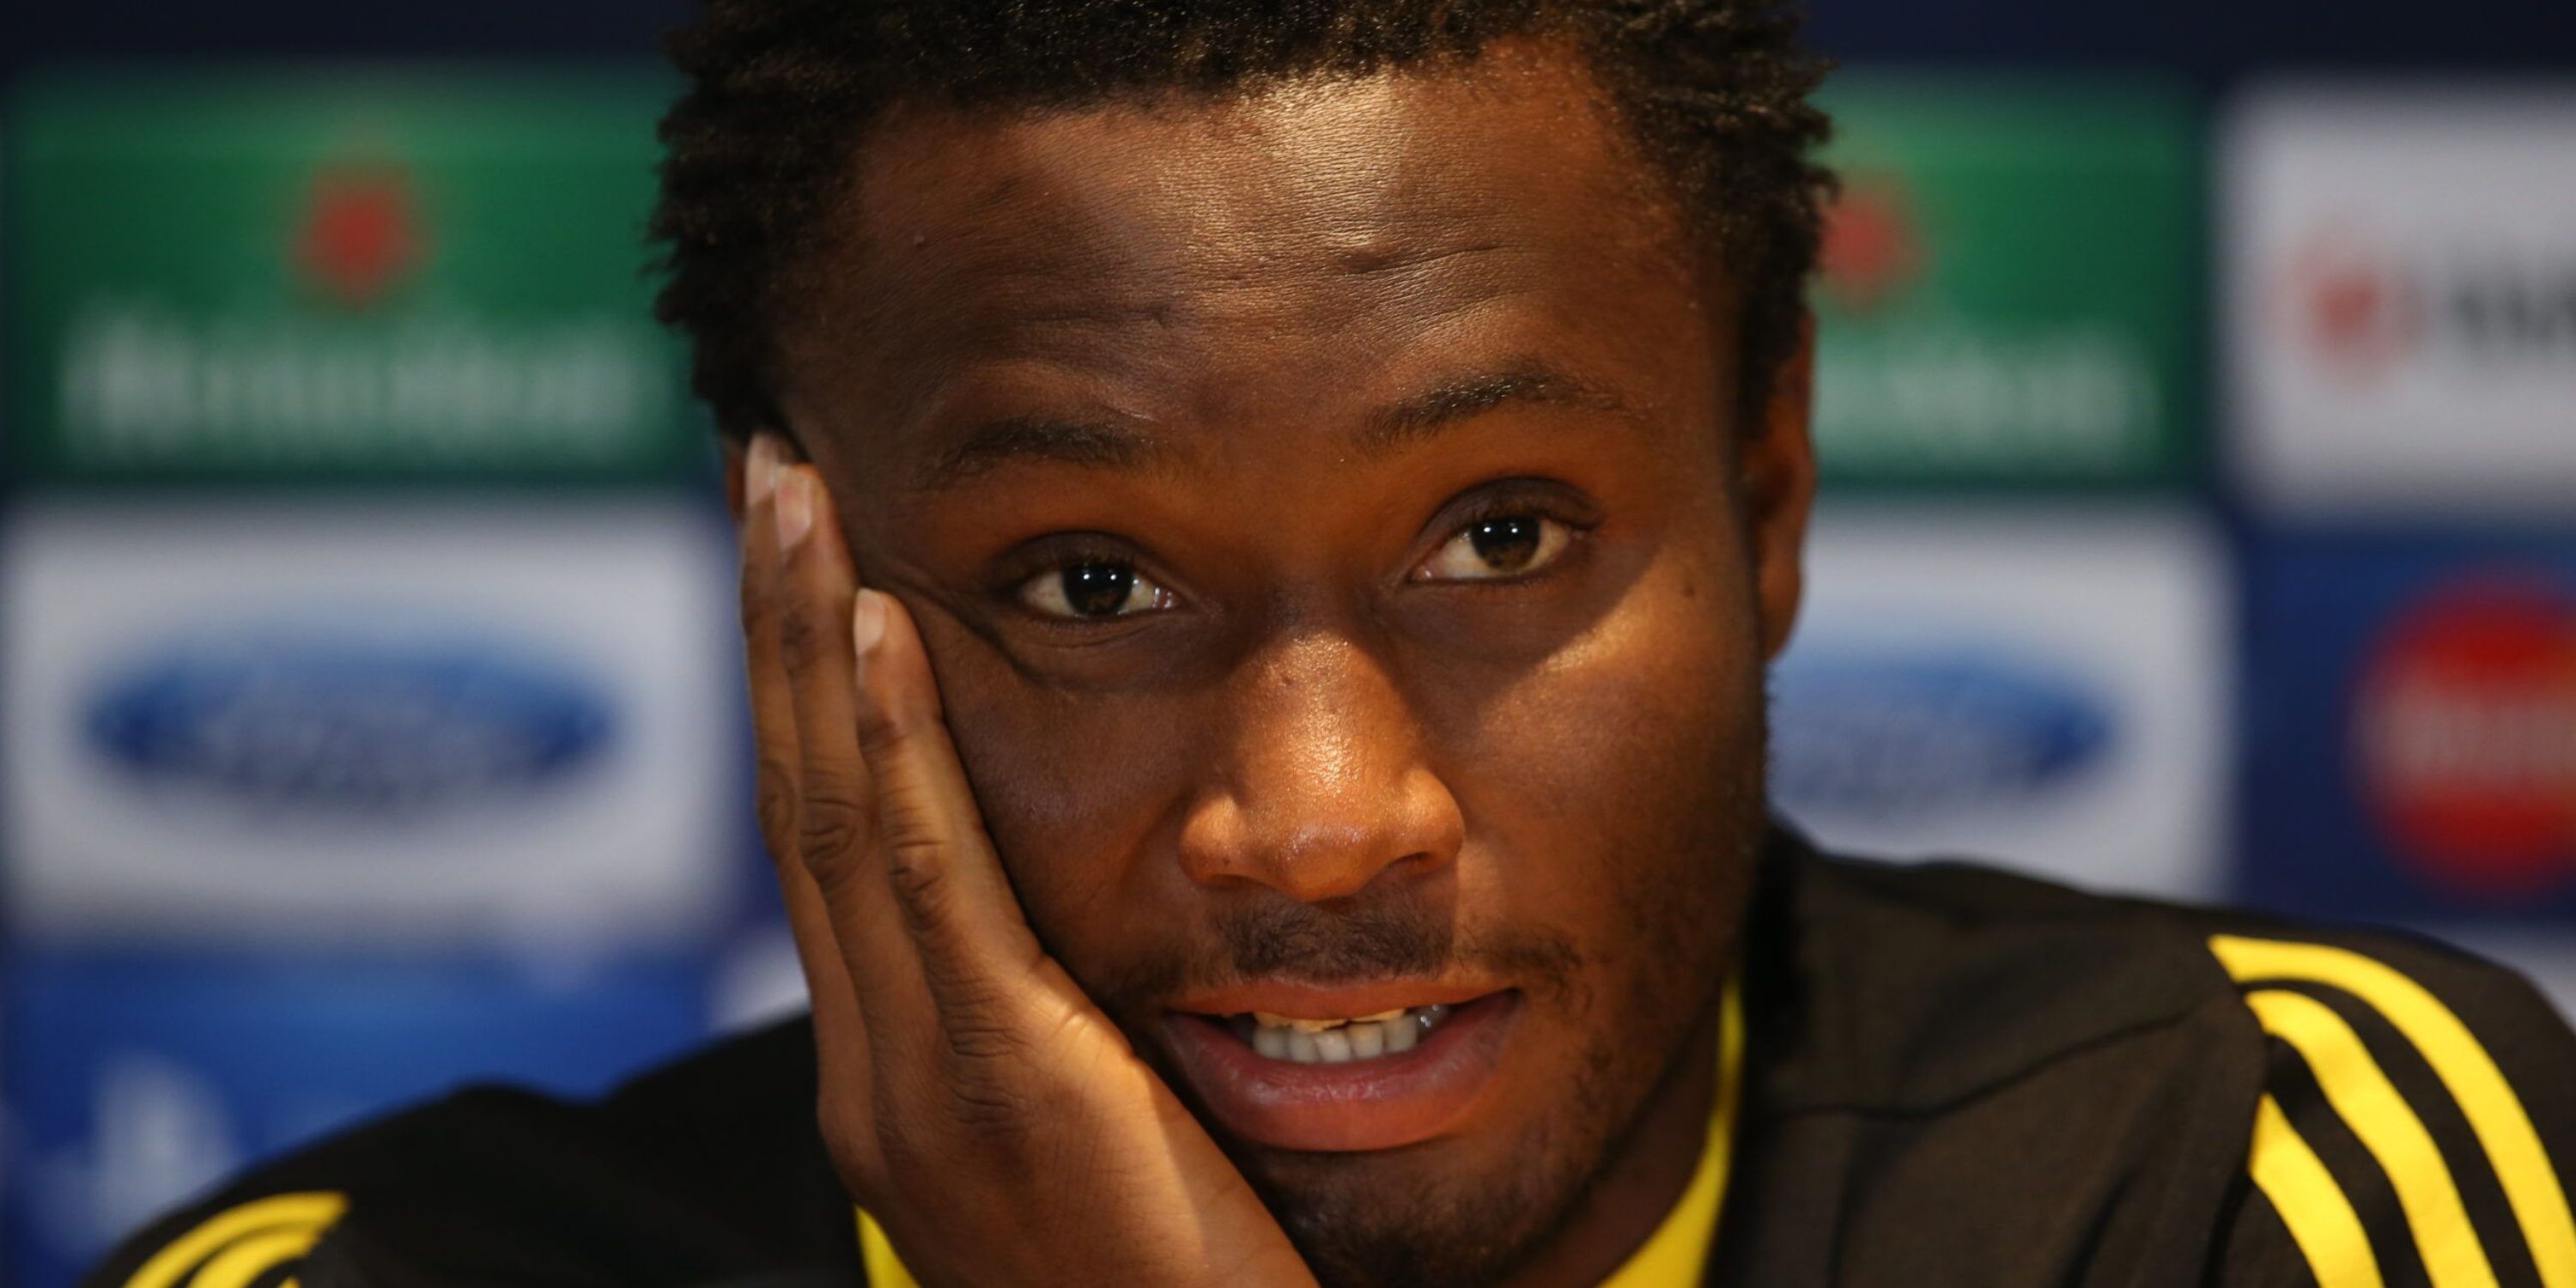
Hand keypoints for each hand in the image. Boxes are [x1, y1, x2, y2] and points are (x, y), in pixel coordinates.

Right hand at [736, 434, 1316, 1287]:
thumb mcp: (1096, 1147)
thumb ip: (1055, 1040)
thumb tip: (1063, 948)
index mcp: (894, 1076)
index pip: (827, 845)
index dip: (796, 693)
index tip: (794, 558)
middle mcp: (873, 1072)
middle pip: (800, 801)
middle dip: (773, 626)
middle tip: (760, 467)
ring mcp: (919, 1082)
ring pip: (837, 814)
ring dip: (808, 639)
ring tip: (792, 491)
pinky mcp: (1005, 1086)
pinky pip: (930, 881)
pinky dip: (895, 745)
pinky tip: (879, 632)